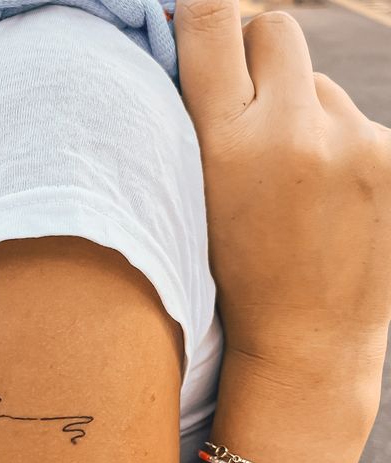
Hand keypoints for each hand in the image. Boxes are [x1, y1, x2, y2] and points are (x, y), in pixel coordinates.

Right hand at [175, 0, 390, 373]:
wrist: (309, 338)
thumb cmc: (237, 273)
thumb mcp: (198, 199)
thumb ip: (204, 120)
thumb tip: (210, 41)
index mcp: (226, 145)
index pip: (213, 21)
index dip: (203, 6)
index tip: (199, 14)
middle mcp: (294, 130)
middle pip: (275, 29)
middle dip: (257, 57)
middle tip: (249, 112)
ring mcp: (357, 141)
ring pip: (319, 82)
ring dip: (303, 111)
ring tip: (295, 180)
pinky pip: (356, 118)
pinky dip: (340, 142)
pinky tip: (331, 194)